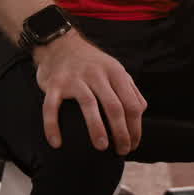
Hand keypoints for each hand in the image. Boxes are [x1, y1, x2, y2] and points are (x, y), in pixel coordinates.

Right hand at [32, 33, 146, 155]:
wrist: (60, 44)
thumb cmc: (91, 63)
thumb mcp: (114, 69)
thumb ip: (129, 88)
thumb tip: (141, 111)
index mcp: (115, 72)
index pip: (131, 104)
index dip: (135, 128)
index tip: (133, 145)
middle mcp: (96, 74)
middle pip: (114, 106)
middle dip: (121, 132)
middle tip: (121, 150)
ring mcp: (74, 78)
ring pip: (89, 105)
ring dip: (97, 128)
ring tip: (102, 147)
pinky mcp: (54, 84)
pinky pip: (52, 107)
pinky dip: (52, 125)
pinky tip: (57, 143)